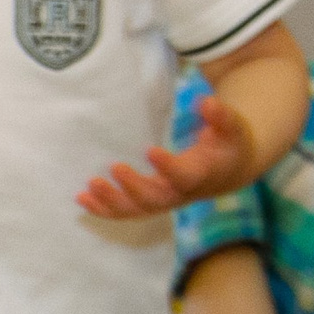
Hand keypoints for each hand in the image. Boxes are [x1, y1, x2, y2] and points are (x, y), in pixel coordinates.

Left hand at [77, 93, 255, 219]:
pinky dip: (103, 209)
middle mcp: (180, 194)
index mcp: (201, 176)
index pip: (184, 177)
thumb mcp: (232, 127)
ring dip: (110, 203)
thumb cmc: (228, 145)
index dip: (168, 167)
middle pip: (154, 200)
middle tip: (114, 167)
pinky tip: (82, 199)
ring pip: (135, 211)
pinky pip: (125, 212)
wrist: (228, 171)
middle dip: (132, 187)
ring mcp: (164, 201)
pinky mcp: (150, 202)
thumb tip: (206, 101)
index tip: (150, 150)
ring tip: (86, 190)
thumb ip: (220, 115)